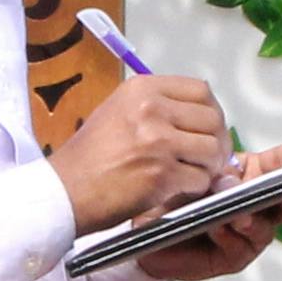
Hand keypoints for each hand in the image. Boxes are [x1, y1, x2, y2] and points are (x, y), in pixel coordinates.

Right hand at [50, 68, 228, 229]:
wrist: (64, 191)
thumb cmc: (88, 157)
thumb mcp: (118, 112)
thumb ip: (156, 107)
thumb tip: (197, 118)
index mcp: (142, 89)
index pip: (201, 90)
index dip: (211, 112)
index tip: (207, 129)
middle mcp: (152, 109)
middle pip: (213, 119)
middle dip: (217, 142)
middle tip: (209, 158)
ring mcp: (158, 142)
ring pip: (212, 150)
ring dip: (209, 167)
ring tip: (192, 174)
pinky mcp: (162, 174)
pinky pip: (201, 179)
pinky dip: (196, 188)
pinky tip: (178, 190)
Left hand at [128, 139, 281, 280]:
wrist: (146, 230)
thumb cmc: (173, 195)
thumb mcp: (190, 173)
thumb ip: (213, 174)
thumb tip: (229, 179)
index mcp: (252, 176)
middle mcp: (258, 205)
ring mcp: (249, 233)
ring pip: (266, 228)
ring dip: (253, 220)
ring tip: (238, 214)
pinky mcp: (233, 257)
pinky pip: (240, 249)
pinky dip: (230, 237)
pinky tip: (217, 228)